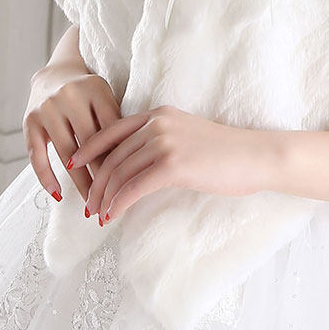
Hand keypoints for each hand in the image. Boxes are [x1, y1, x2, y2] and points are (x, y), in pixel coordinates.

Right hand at [23, 66, 121, 203]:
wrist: (55, 74)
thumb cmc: (89, 94)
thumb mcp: (106, 98)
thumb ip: (116, 123)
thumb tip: (131, 163)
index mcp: (96, 89)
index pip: (111, 129)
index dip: (120, 158)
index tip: (129, 183)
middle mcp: (70, 96)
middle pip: (90, 143)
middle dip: (101, 175)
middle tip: (112, 201)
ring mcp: (48, 108)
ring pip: (67, 153)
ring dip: (79, 182)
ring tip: (90, 205)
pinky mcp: (29, 121)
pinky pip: (37, 155)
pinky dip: (46, 177)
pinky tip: (58, 195)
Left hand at [68, 105, 277, 222]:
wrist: (255, 156)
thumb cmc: (224, 152)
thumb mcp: (185, 135)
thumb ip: (158, 140)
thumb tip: (131, 164)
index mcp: (158, 113)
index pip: (111, 130)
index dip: (88, 149)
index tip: (73, 165)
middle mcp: (158, 123)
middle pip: (112, 156)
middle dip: (94, 183)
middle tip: (87, 205)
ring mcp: (165, 142)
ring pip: (120, 173)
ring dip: (104, 198)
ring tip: (98, 216)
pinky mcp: (174, 164)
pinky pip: (134, 187)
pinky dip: (118, 204)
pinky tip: (112, 216)